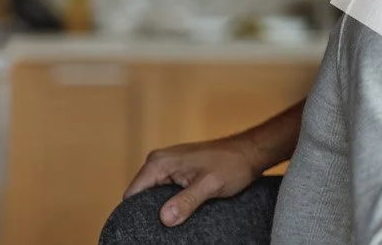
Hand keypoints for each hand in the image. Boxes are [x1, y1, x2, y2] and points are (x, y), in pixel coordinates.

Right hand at [122, 136, 261, 226]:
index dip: (135, 214)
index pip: (132, 195)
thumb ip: (186, 201)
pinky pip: (165, 191)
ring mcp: (167, 165)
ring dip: (162, 208)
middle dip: (149, 212)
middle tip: (165, 228)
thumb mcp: (209, 186)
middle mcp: (158, 162)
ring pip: (153, 195)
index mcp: (159, 163)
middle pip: (140, 196)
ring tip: (175, 220)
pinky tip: (180, 212)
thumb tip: (165, 219)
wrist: (249, 152)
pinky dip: (170, 202)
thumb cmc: (232, 164)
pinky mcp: (177, 170)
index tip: (147, 229)